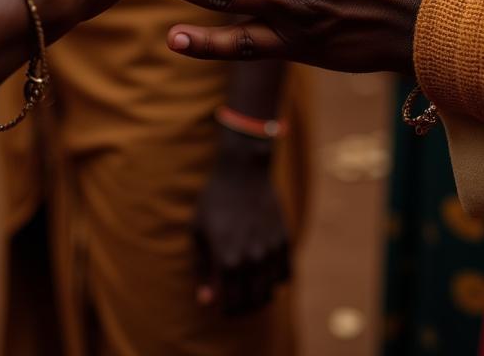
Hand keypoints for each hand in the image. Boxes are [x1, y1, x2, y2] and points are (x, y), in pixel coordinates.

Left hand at [196, 134, 289, 316]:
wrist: (243, 172)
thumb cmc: (214, 201)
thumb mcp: (198, 232)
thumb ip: (202, 269)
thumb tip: (206, 301)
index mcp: (226, 260)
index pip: (231, 305)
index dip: (226, 311)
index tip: (221, 306)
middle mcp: (252, 260)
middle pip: (252, 303)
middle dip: (242, 308)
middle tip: (234, 301)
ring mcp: (271, 251)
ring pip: (270, 292)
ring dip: (259, 296)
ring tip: (247, 288)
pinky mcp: (285, 241)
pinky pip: (285, 275)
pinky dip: (275, 280)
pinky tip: (263, 272)